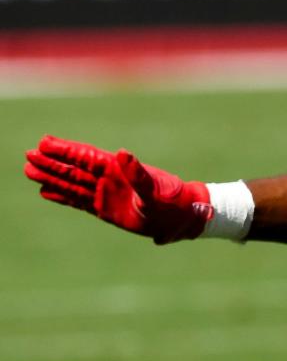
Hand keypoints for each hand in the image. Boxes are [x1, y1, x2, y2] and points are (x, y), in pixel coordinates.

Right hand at [24, 135, 213, 244]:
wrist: (183, 218)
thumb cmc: (172, 203)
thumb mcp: (155, 189)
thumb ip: (137, 174)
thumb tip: (122, 153)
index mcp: (119, 171)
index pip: (86, 158)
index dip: (66, 150)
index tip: (46, 142)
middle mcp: (109, 180)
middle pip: (74, 168)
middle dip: (53, 162)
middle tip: (29, 154)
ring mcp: (106, 194)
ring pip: (73, 183)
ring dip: (52, 178)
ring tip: (29, 170)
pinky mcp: (105, 209)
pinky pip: (79, 201)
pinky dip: (62, 196)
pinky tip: (45, 192)